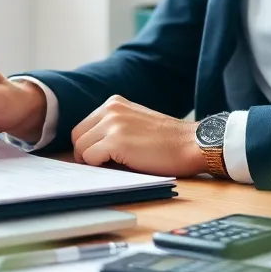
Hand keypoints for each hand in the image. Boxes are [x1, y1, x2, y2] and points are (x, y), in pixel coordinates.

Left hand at [71, 96, 206, 176]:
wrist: (193, 144)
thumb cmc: (168, 141)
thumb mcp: (136, 122)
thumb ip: (113, 127)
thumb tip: (87, 150)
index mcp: (114, 103)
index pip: (83, 127)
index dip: (89, 145)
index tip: (100, 157)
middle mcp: (111, 109)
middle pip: (77, 137)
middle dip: (87, 154)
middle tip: (106, 165)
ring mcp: (113, 124)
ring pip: (81, 148)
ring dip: (94, 162)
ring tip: (117, 165)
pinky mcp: (116, 141)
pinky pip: (90, 159)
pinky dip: (101, 167)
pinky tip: (122, 166)